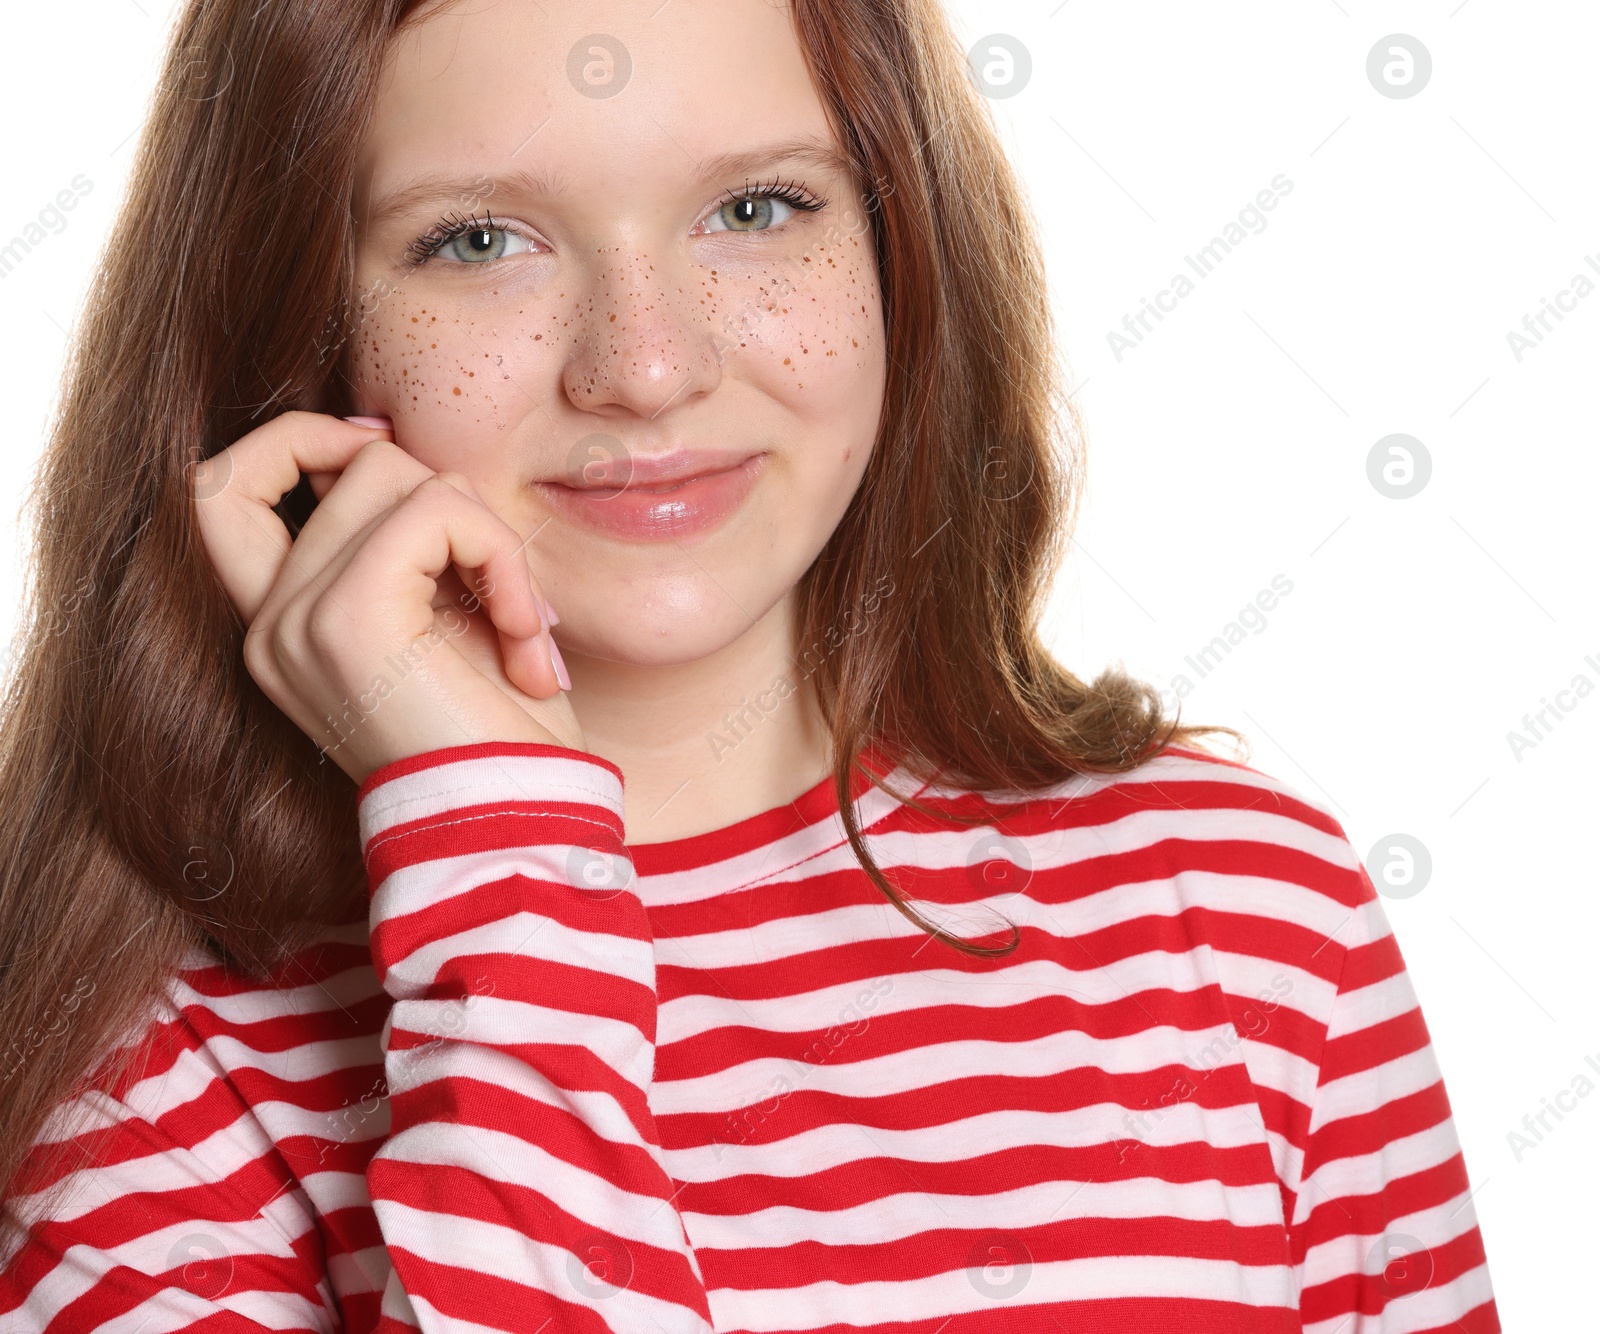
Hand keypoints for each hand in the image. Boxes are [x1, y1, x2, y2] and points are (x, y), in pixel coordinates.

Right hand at [193, 410, 582, 785]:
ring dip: (490, 538)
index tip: (393, 463)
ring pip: (398, 472)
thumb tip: (383, 443)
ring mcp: (297, 622)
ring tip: (525, 627)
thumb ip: (404, 543)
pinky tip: (528, 638)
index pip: (222, 487)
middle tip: (504, 589)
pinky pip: (437, 511)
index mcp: (284, 628)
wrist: (518, 828)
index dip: (301, 441)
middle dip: (453, 501)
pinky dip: (501, 557)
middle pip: (353, 462)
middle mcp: (272, 626)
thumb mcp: (444, 618)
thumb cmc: (500, 738)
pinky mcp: (347, 620)